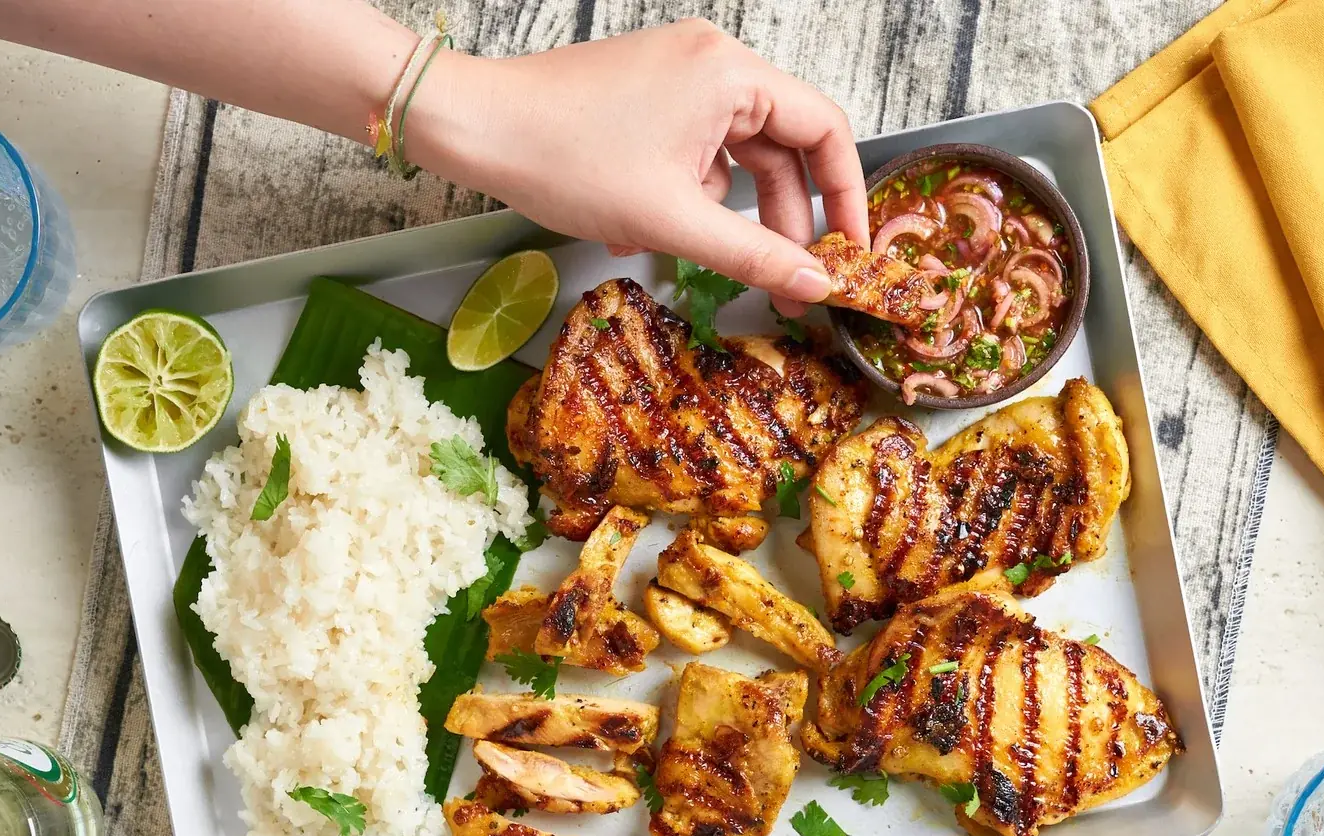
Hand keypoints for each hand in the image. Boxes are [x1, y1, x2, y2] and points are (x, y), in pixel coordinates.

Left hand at [413, 20, 868, 314]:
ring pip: (732, 158)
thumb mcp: (670, 219)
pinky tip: (640, 227)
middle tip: (786, 280)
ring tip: (681, 248)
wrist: (473, 128)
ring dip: (717, 213)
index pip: (824, 130)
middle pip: (780, 148)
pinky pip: (692, 152)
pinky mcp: (646, 97)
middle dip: (779, 219)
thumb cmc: (561, 157)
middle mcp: (711, 63)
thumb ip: (753, 256)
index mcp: (730, 73)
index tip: (850, 250)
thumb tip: (814, 285)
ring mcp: (676, 76)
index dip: (845, 195)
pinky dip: (681, 196)